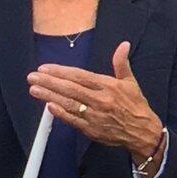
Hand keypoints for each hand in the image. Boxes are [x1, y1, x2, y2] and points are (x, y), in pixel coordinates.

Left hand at [27, 41, 163, 161]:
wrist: (143, 132)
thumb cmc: (136, 106)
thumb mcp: (131, 82)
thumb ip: (122, 63)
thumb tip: (123, 45)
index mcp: (108, 86)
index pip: (80, 76)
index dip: (61, 71)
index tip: (46, 68)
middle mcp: (100, 100)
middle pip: (70, 89)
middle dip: (49, 82)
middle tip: (33, 77)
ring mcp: (94, 116)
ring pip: (68, 103)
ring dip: (49, 96)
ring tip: (35, 89)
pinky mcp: (91, 129)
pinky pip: (73, 120)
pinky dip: (60, 113)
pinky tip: (49, 106)